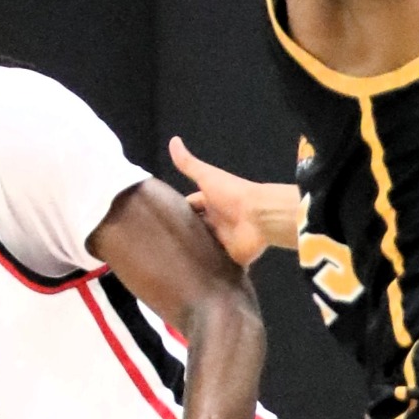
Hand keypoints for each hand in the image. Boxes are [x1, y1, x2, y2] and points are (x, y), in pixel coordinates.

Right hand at [169, 137, 271, 267]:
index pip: (191, 207)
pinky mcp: (232, 258)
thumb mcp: (207, 177)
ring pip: (206, 248)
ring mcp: (225, 241)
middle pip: (197, 229)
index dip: (178, 212)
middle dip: (185, 236)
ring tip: (171, 266)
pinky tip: (194, 278)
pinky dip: (212, 271)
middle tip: (161, 247)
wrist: (259, 216)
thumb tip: (173, 140)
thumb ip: (189, 163)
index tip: (158, 221)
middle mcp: (217, 221)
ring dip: (196, 254)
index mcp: (211, 202)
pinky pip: (221, 266)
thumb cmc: (232, 194)